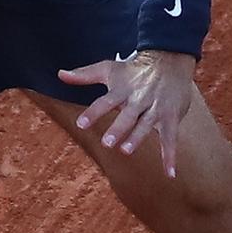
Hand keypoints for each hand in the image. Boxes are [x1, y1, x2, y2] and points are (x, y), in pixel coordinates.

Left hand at [57, 49, 198, 177]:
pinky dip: (170, 156)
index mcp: (122, 90)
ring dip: (137, 138)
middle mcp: (139, 99)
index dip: (93, 112)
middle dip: (118, 128)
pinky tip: (170, 173)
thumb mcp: (109, 69)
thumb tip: (60, 74)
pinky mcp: (171, 117)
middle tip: (107, 143)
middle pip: (128, 115)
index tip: (81, 124)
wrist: (170, 59)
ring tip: (126, 150)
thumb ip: (84, 75)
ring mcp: (156, 108)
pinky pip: (171, 138)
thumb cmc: (134, 69)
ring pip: (146, 125)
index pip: (105, 101)